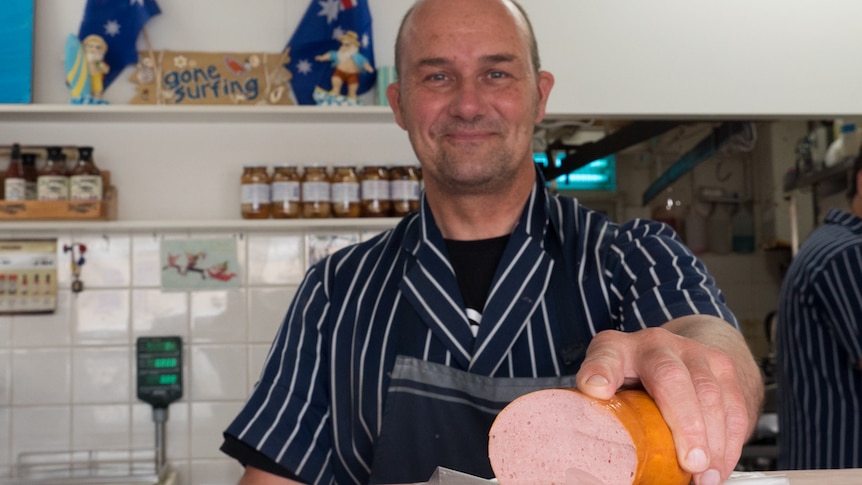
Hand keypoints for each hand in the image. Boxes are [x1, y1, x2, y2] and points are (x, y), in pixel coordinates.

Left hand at [574, 316, 762, 484]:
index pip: (604, 354)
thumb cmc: (635, 379)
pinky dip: (730, 443)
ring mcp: (692, 351)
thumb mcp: (609, 387)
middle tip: (689, 462)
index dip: (599, 370)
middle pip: (669, 376)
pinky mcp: (722, 367)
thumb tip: (594, 451)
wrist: (678, 353)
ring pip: (709, 392)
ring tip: (704, 476)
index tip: (595, 389)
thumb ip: (604, 411)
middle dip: (684, 422)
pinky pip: (734, 406)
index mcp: (617, 349)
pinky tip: (718, 467)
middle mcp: (655, 344)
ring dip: (712, 441)